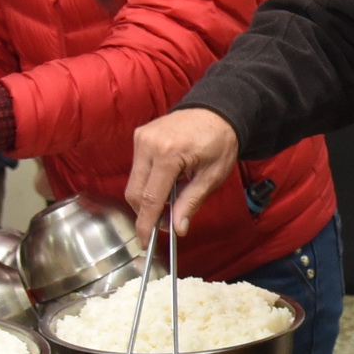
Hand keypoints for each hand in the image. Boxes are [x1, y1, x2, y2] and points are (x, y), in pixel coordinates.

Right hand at [123, 108, 238, 241]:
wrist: (217, 110)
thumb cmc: (220, 141)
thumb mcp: (212, 176)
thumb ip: (191, 202)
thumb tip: (177, 229)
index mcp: (169, 154)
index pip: (149, 199)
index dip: (145, 224)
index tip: (144, 243)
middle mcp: (148, 144)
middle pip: (135, 193)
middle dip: (146, 213)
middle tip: (167, 222)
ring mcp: (141, 138)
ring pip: (133, 182)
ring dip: (147, 198)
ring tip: (171, 201)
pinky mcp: (140, 136)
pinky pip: (137, 169)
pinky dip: (148, 182)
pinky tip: (167, 183)